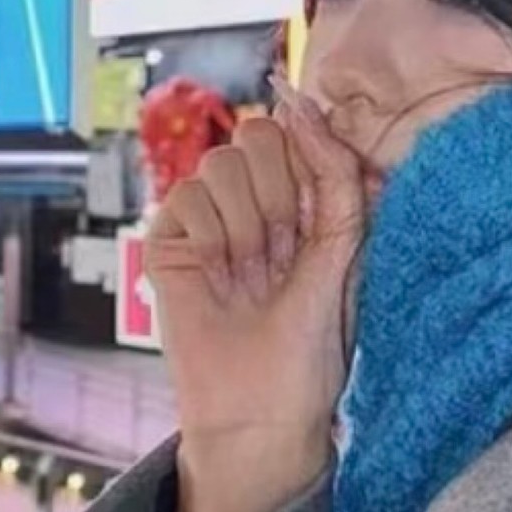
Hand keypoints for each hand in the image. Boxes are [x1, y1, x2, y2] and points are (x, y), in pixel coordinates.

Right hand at [145, 96, 365, 511]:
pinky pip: (187, 195)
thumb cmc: (310, 344)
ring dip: (246, 223)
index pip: (299, 130)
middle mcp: (255, 201)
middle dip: (278, 195)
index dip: (308, 159)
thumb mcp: (344, 250)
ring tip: (250, 275)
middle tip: (280, 256)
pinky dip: (209, 236)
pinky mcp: (167, 238)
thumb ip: (334, 173)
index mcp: (303, 199)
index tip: (312, 217)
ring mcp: (209, 217)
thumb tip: (299, 100)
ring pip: (223, 161)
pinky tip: (217, 276)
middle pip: (258, 134)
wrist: (262, 410)